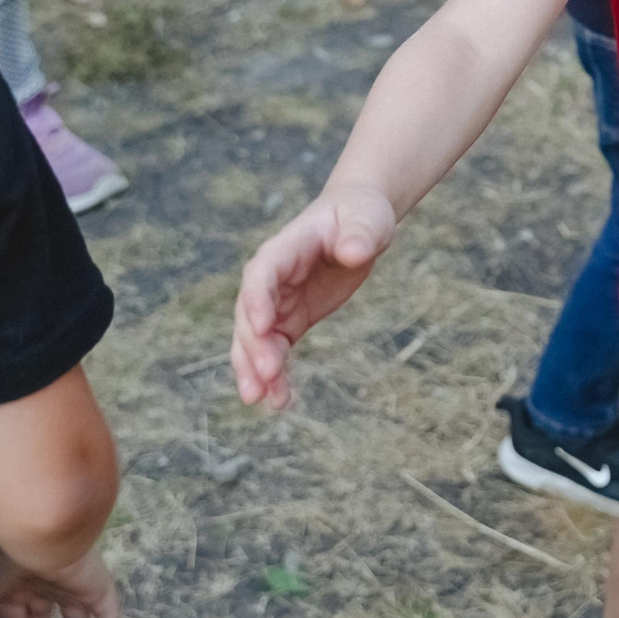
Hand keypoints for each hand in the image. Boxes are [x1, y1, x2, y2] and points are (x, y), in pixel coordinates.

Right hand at [231, 183, 398, 409]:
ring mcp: (277, 302)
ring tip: (265, 401)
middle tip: (265, 377)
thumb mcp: (367, 219)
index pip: (262, 273)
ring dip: (255, 371)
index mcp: (286, 248)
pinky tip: (279, 402)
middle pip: (250, 313)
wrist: (357, 222)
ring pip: (255, 340)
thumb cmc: (361, 215)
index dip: (258, 299)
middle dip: (254, 346)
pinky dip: (275, 377)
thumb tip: (356, 252)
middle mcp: (272, 278)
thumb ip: (360, 234)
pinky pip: (275, 351)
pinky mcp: (290, 320)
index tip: (264, 327)